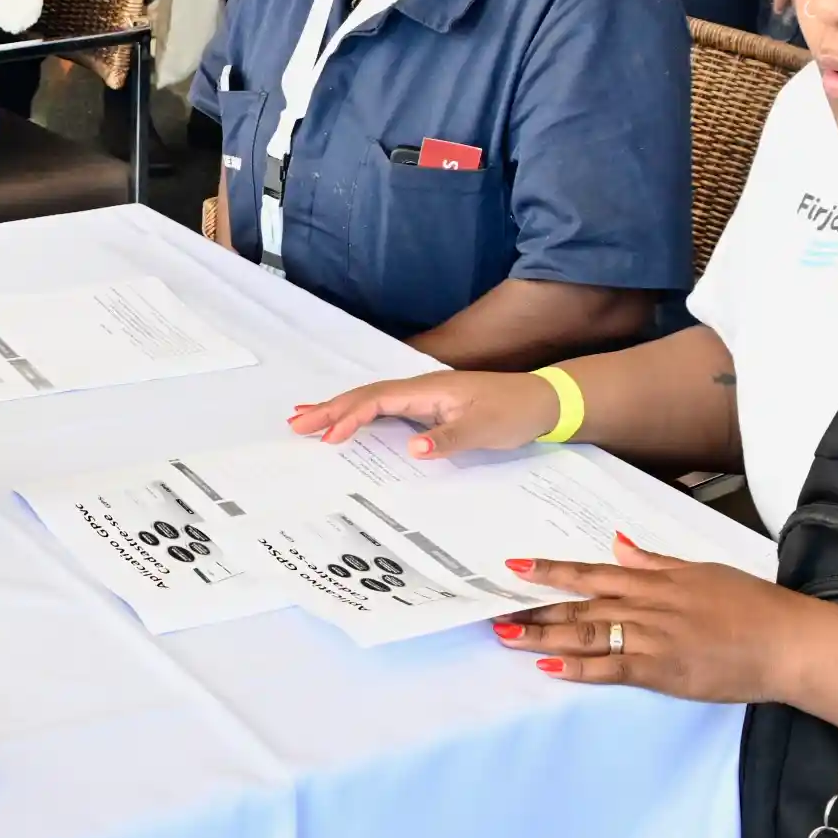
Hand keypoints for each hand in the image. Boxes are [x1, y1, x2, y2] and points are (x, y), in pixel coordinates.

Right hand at [287, 369, 561, 453]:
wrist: (543, 400)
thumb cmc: (515, 412)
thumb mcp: (486, 429)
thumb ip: (448, 438)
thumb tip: (411, 448)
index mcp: (428, 389)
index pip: (378, 400)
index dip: (351, 416)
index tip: (328, 437)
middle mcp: (421, 389)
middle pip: (366, 395)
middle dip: (330, 409)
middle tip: (295, 425)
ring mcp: (424, 397)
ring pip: (372, 400)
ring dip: (339, 409)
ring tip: (305, 420)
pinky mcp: (430, 407)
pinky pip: (385, 409)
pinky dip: (360, 413)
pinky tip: (348, 422)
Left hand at [494, 535, 815, 704]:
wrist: (784, 641)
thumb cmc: (750, 604)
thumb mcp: (701, 570)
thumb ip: (656, 561)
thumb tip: (619, 543)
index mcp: (655, 581)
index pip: (592, 572)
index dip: (550, 570)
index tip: (515, 567)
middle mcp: (646, 607)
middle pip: (580, 606)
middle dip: (534, 609)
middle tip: (493, 611)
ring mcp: (652, 640)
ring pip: (588, 635)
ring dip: (544, 637)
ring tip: (507, 636)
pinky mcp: (662, 672)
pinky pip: (613, 669)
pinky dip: (580, 668)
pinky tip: (550, 668)